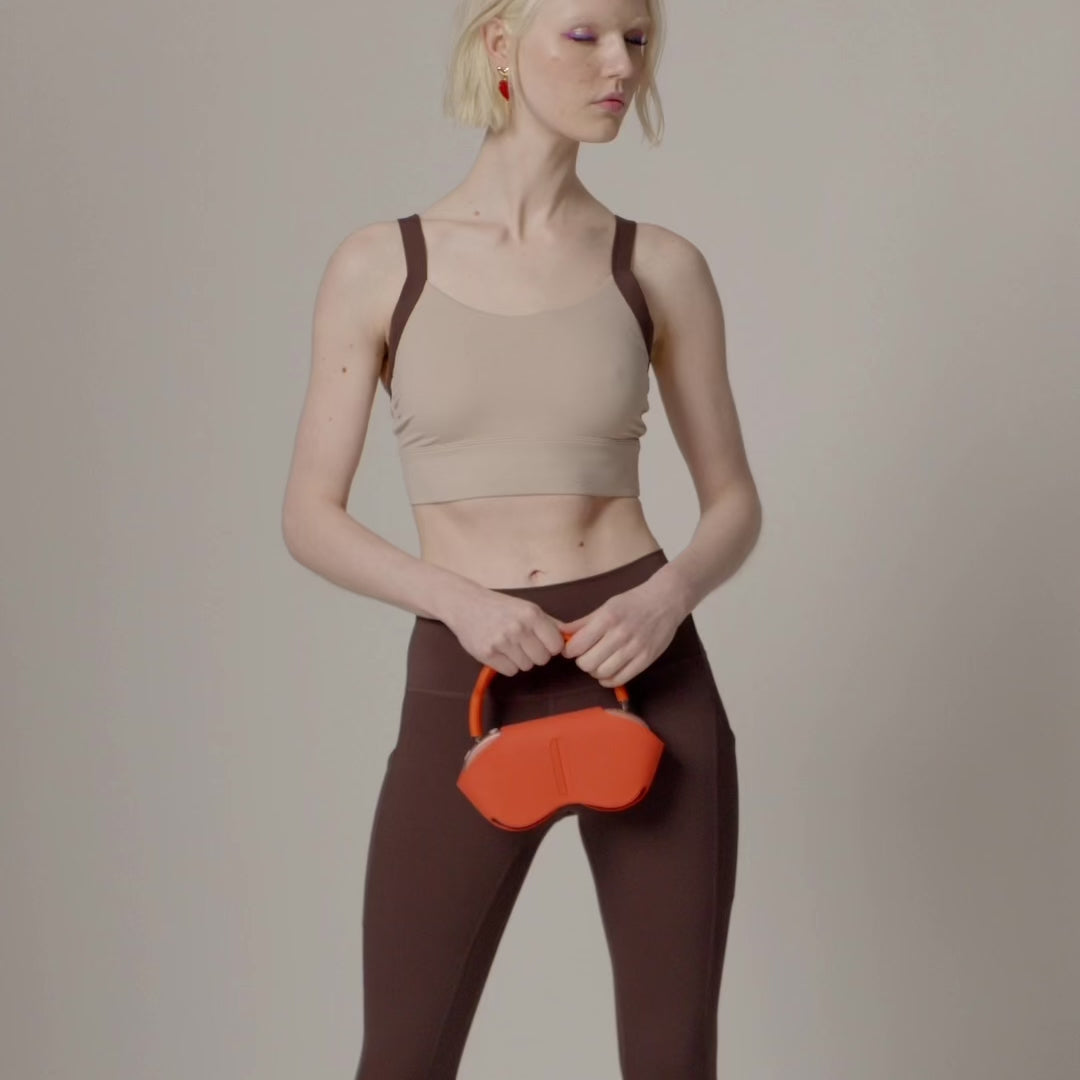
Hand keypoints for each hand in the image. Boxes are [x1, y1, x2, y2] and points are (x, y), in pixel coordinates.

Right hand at [443, 590, 566, 677]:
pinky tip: (499, 651)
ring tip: (509, 644)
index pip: (556, 646)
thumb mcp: (528, 607)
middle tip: (522, 643)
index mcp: (532, 614)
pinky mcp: (487, 654)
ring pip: (526, 667)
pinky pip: (510, 671)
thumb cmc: (501, 607)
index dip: (550, 646)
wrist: (465, 604)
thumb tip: (574, 638)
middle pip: (542, 659)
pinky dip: (506, 665)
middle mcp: (518, 627)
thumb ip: (551, 623)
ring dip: (520, 659)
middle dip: (535, 654)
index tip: (541, 641)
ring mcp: (502, 641)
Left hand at [552, 578, 688, 687]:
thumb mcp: (606, 606)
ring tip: (598, 663)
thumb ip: (583, 622)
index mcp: (607, 619)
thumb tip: (560, 631)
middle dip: (582, 662)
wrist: (665, 601)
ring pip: (602, 673)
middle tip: (586, 656)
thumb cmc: (633, 602)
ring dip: (595, 671)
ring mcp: (634, 649)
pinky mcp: (646, 660)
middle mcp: (620, 635)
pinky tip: (607, 673)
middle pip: (587, 663)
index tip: (572, 650)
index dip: (570, 651)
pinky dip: (608, 680)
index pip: (577, 646)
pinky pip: (620, 679)